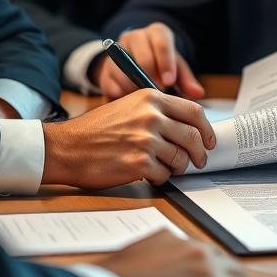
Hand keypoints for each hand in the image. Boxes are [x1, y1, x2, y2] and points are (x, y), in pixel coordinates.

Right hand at [41, 88, 215, 188]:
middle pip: (193, 137)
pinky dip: (161, 178)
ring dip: (178, 167)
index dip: (207, 129)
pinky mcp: (138, 163)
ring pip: (181, 158)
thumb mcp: (128, 107)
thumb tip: (187, 127)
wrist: (66, 147)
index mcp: (151, 98)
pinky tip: (149, 174)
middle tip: (198, 161)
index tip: (209, 141)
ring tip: (166, 167)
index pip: (194, 112)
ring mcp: (145, 140)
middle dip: (200, 153)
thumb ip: (157, 112)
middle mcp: (151, 116)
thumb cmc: (95, 130)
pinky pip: (164, 174)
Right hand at [93, 23, 204, 100]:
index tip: (168, 83)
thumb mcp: (176, 70)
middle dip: (150, 76)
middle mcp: (135, 37)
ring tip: (145, 101)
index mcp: (157, 33)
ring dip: (134, 87)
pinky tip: (130, 103)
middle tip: (158, 94)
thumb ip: (186, 81)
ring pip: (123, 68)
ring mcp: (117, 51)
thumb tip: (198, 93)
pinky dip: (121, 94)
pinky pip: (111, 82)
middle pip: (141, 54)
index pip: (161, 42)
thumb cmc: (161, 67)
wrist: (133, 64)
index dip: (165, 63)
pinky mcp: (105, 69)